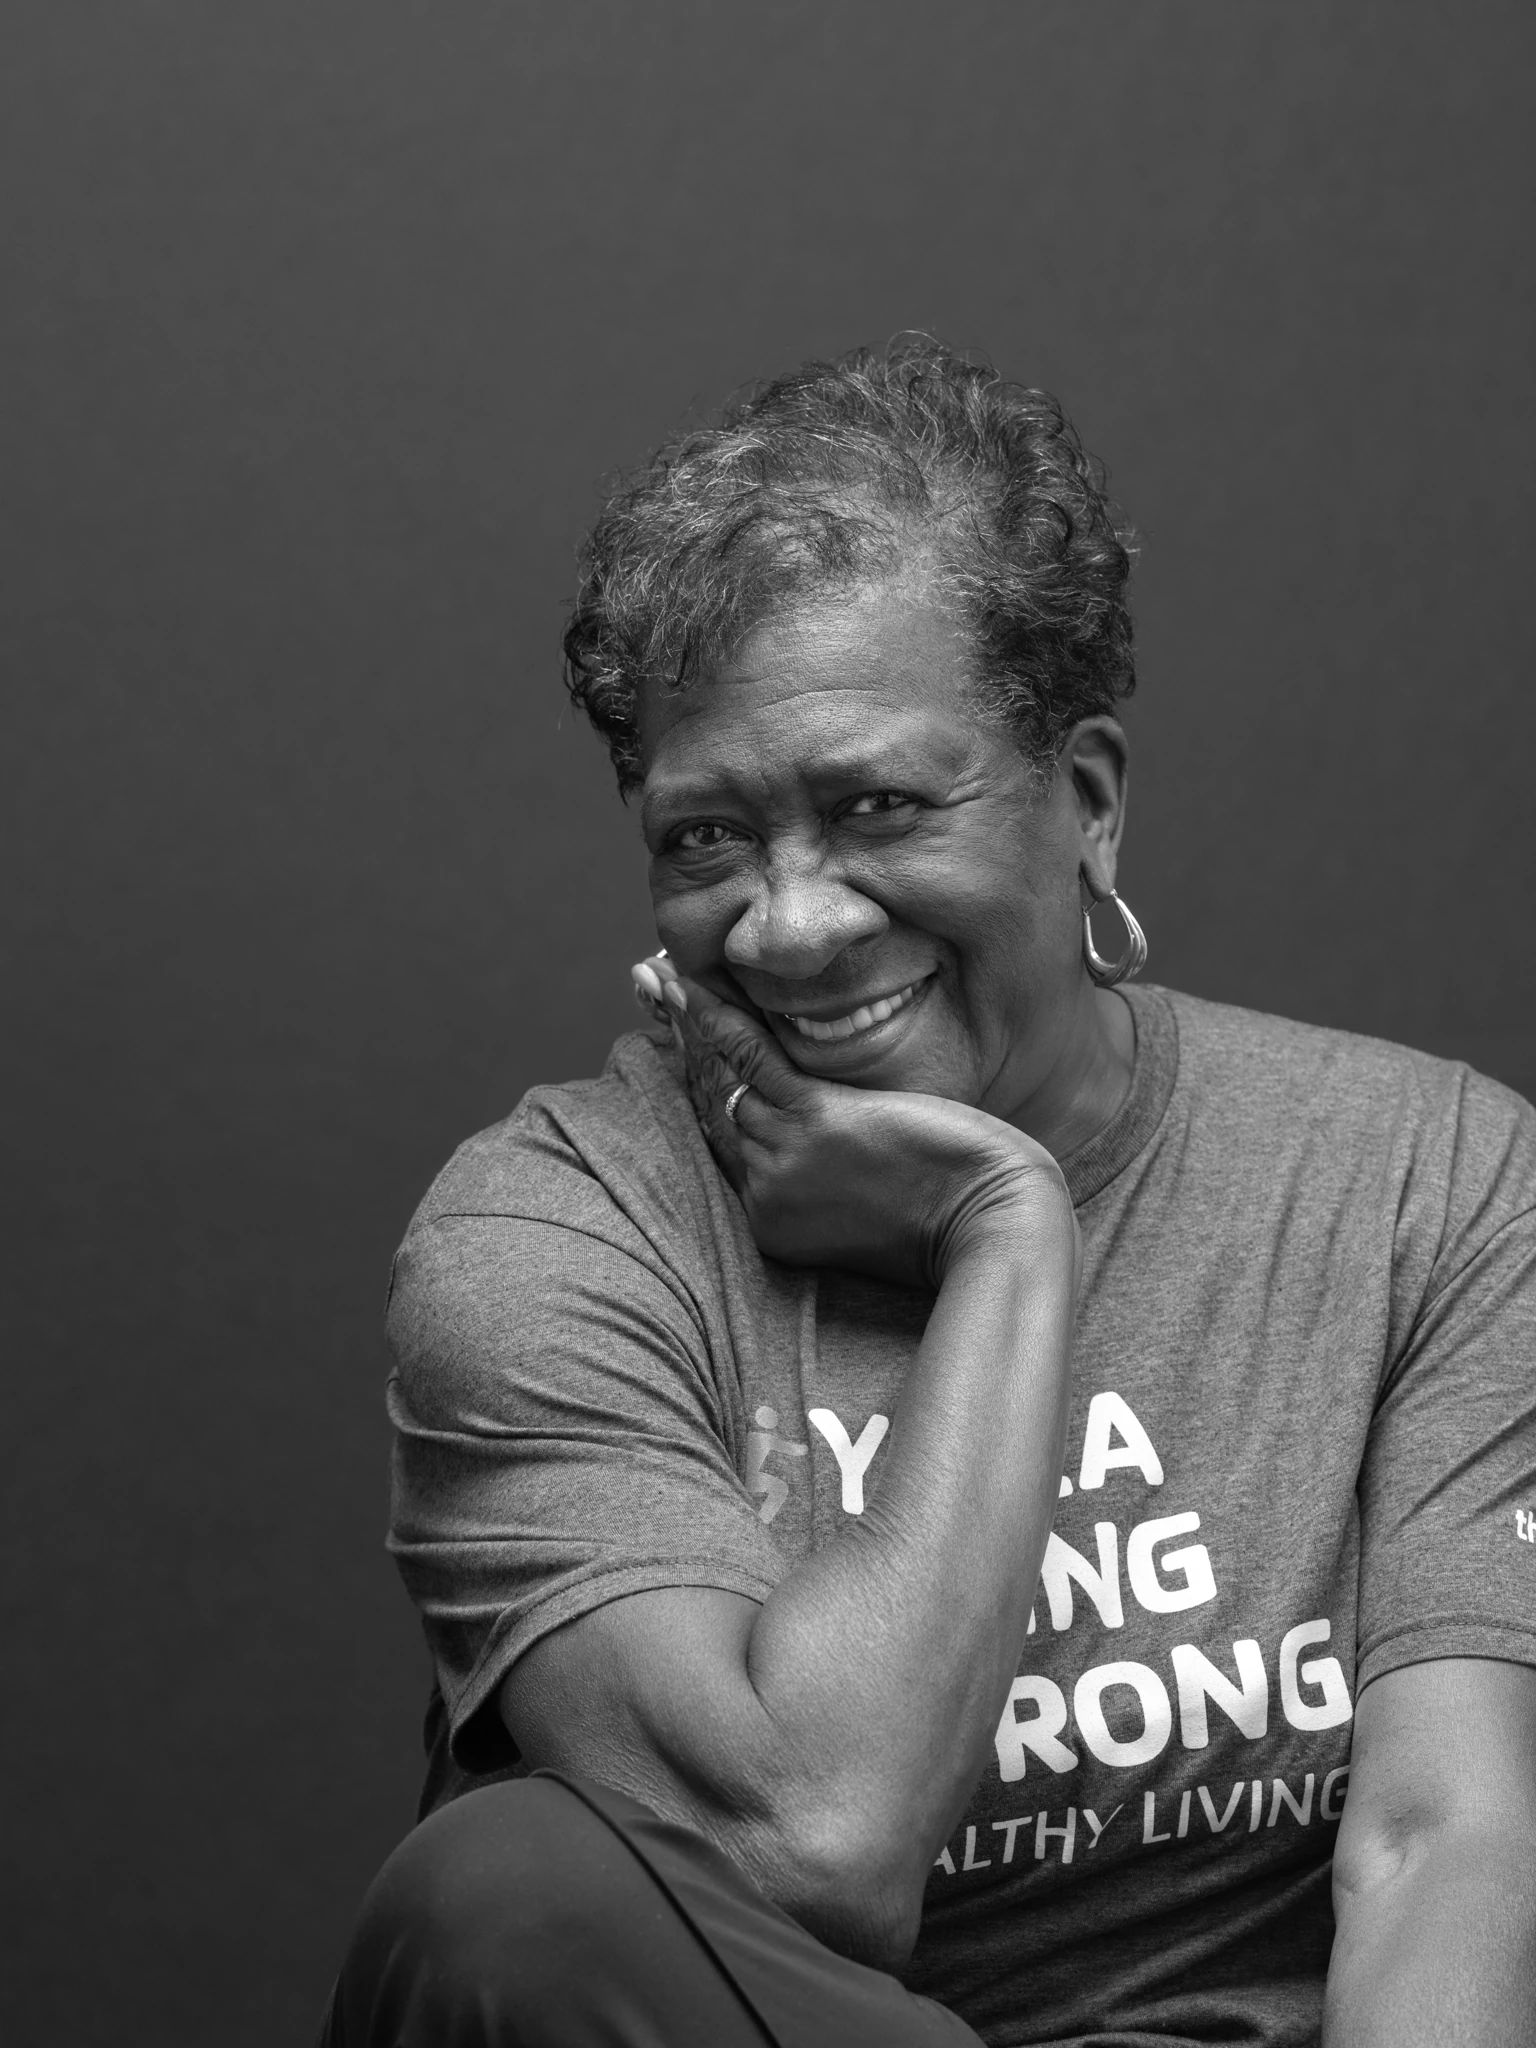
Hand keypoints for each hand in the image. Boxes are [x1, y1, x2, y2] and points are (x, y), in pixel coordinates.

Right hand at [631, 955, 1075, 1287]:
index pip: (728, 1142)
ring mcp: (784, 1159)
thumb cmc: (959, 1221)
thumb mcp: (879, 1210)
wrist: (993, 1227)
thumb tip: (841, 1147)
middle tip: (651, 993)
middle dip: (681, 1047)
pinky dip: (717, 1020)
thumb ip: (842, 1181)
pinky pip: (751, 1060)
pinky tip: (692, 986)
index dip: (702, 1090)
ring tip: (660, 976)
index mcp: (778, 1223)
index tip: (682, 1053)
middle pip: (714, 1107)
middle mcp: (767, 1194)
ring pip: (723, 1080)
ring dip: (689, 1022)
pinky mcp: (815, 1122)